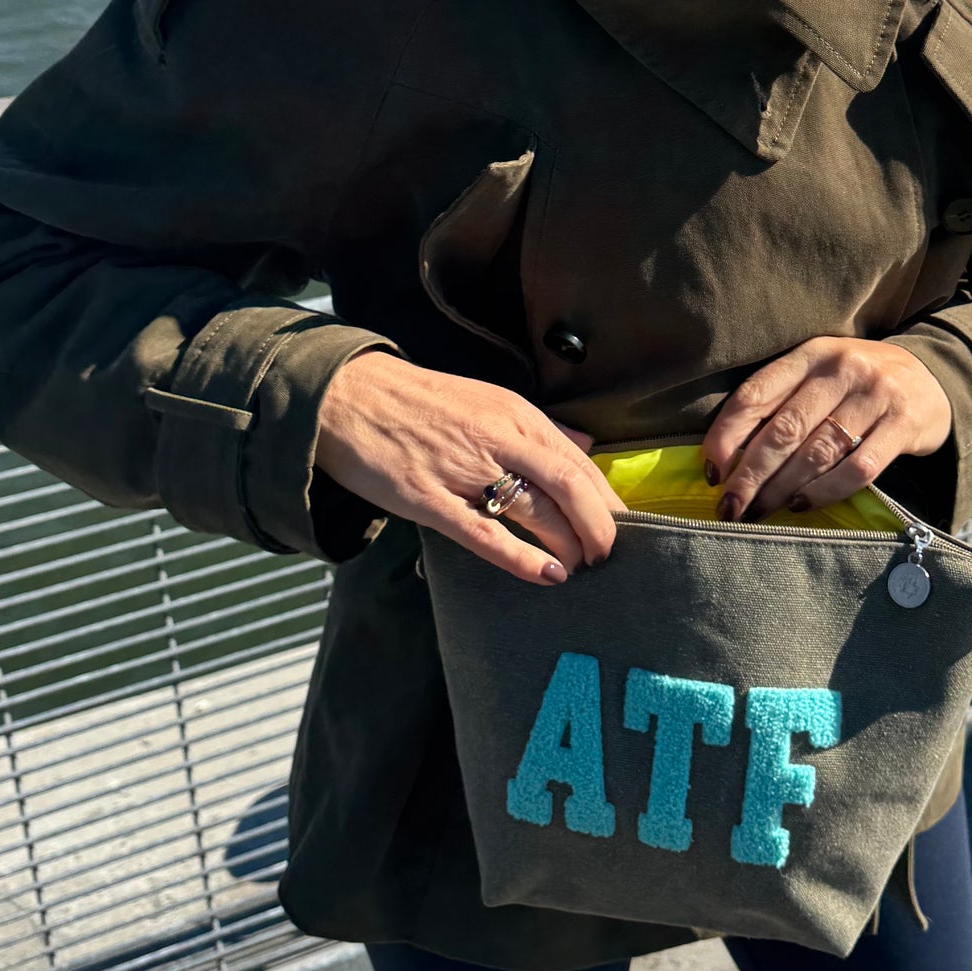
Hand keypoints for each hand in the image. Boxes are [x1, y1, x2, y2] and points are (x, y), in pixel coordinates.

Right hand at [315, 351, 624, 584]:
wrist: (348, 396)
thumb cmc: (420, 401)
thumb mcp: (488, 400)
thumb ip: (538, 427)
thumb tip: (585, 447)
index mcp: (515, 415)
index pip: (578, 462)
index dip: (605, 499)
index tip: (622, 526)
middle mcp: (498, 439)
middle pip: (568, 486)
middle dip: (598, 526)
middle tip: (609, 556)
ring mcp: (463, 470)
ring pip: (535, 511)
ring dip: (568, 543)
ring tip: (582, 567)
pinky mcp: (429, 499)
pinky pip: (484, 534)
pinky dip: (521, 558)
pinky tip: (548, 575)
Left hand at [703, 337, 952, 522]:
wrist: (929, 378)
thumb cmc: (856, 385)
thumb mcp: (818, 375)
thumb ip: (779, 402)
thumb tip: (726, 458)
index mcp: (810, 354)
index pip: (756, 394)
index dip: (727, 435)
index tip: (712, 471)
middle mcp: (841, 369)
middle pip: (784, 429)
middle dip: (750, 474)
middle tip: (729, 507)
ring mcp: (875, 395)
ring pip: (817, 451)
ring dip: (781, 489)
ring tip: (758, 513)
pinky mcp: (902, 424)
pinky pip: (858, 467)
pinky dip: (825, 492)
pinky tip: (802, 506)